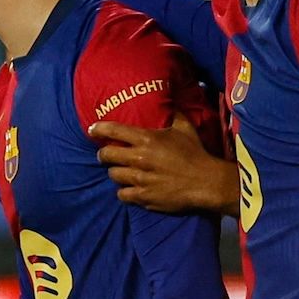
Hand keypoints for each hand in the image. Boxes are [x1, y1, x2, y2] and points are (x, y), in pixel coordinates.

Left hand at [92, 121, 239, 213]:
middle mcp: (139, 158)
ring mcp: (139, 179)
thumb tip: (169, 101)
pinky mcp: (143, 197)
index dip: (99, 129)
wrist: (206, 182)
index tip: (92, 129)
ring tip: (122, 171)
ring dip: (116, 172)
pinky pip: (122, 194)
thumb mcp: (185, 128)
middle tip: (106, 155)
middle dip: (103, 154)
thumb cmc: (195, 153)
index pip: (114, 131)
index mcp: (147, 139)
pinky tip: (129, 189)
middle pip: (107, 155)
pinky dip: (124, 191)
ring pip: (113, 175)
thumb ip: (173, 114)